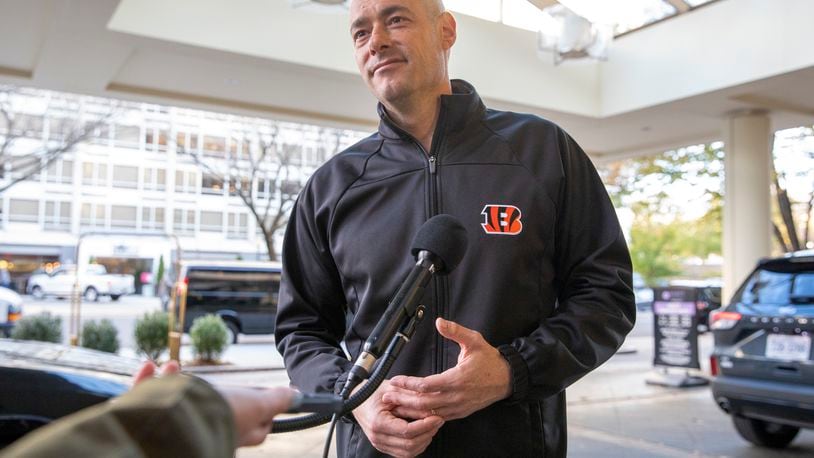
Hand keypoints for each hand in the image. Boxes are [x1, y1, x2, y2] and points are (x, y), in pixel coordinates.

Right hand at [133, 361, 293, 446]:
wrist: (184, 423)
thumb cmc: (223, 415)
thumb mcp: (257, 405)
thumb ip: (276, 400)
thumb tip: (296, 395)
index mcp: (233, 432)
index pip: (254, 426)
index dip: (259, 407)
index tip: (260, 393)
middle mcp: (207, 429)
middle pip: (212, 407)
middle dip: (210, 389)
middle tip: (215, 382)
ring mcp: (180, 422)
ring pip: (176, 398)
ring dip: (173, 379)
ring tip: (172, 367)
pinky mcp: (154, 415)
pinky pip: (148, 395)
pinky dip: (148, 378)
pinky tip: (152, 366)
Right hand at [352, 380, 443, 456]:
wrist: (357, 399)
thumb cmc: (372, 392)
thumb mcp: (392, 389)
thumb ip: (411, 399)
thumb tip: (430, 409)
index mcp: (378, 422)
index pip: (407, 431)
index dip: (425, 426)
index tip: (436, 417)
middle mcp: (377, 437)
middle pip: (409, 445)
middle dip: (428, 433)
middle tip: (438, 421)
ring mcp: (380, 444)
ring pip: (408, 452)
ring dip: (424, 441)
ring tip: (432, 427)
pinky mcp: (384, 446)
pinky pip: (404, 453)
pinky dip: (417, 446)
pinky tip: (423, 434)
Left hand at [386, 318, 510, 420]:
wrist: (507, 379)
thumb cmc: (489, 360)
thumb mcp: (474, 341)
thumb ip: (456, 331)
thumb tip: (440, 322)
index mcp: (458, 379)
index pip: (427, 385)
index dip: (409, 384)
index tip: (396, 380)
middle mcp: (456, 396)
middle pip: (424, 402)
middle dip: (403, 399)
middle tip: (387, 395)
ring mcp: (458, 407)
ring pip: (429, 413)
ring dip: (410, 410)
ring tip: (394, 405)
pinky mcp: (459, 413)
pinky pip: (438, 418)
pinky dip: (422, 417)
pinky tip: (411, 413)